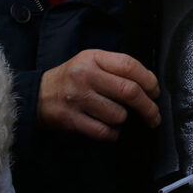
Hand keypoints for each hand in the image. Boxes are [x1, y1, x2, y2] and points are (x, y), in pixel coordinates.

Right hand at [38, 49, 160, 140]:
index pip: (130, 66)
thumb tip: (149, 85)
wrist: (36, 96)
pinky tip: (109, 129)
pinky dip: (112, 134)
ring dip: (123, 120)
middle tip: (153, 116)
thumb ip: (115, 68)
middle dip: (148, 107)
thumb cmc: (71, 79)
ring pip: (119, 115)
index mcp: (93, 58)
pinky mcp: (72, 120)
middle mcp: (85, 75)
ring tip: (115, 117)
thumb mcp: (90, 62)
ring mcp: (78, 98)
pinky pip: (105, 132)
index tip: (155, 93)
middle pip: (130, 92)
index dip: (149, 81)